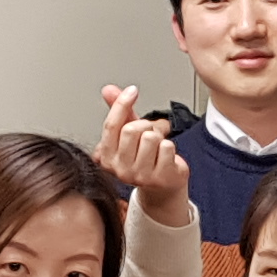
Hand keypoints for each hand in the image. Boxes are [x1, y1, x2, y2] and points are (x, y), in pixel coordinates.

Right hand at [96, 86, 193, 225]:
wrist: (162, 187)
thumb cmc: (145, 159)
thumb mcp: (128, 134)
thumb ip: (119, 112)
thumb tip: (108, 90)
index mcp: (107, 157)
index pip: (111, 125)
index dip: (121, 104)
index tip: (132, 91)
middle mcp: (120, 169)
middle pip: (132, 129)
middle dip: (145, 126)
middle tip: (149, 134)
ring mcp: (140, 175)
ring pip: (151, 137)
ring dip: (158, 137)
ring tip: (157, 147)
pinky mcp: (159, 178)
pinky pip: (167, 147)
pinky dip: (169, 147)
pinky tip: (166, 157)